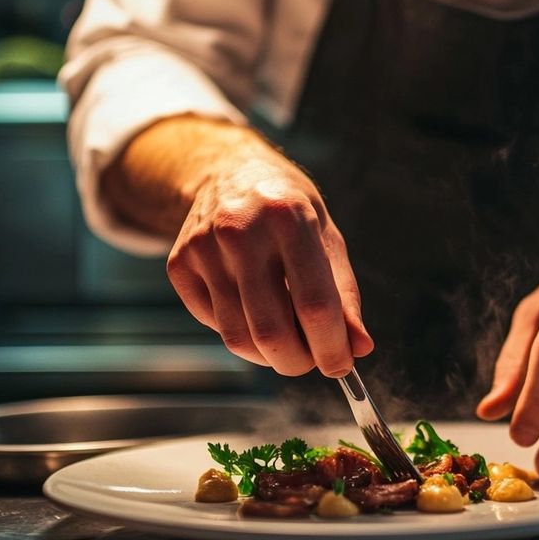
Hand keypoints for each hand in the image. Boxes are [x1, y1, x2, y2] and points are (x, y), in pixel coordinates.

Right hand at [166, 157, 372, 376]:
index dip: (331, 346)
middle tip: (312, 362)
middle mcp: (240, 230)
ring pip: (237, 336)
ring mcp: (203, 248)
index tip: (342, 367)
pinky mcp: (179, 264)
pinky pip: (214, 324)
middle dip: (298, 362)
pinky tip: (255, 314)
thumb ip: (345, 295)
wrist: (230, 172)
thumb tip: (359, 348)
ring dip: (269, 357)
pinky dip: (241, 336)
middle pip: (271, 329)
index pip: (314, 303)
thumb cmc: (290, 211)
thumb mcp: (327, 239)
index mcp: (289, 218)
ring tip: (288, 344)